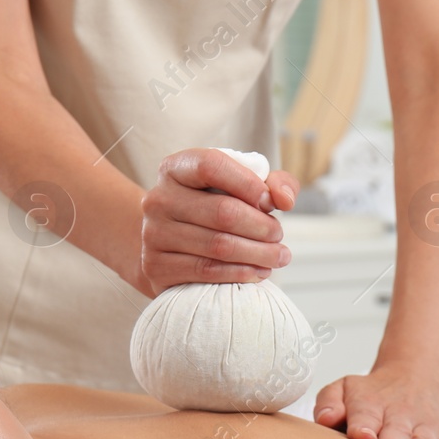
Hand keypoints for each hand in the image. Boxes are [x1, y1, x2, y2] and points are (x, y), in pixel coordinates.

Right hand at [139, 147, 299, 294]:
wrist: (171, 245)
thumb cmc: (214, 209)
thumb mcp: (242, 187)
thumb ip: (273, 183)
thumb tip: (284, 200)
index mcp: (175, 168)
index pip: (212, 166)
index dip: (249, 184)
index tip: (271, 202)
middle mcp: (158, 199)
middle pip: (222, 212)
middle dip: (262, 226)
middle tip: (279, 235)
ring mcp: (153, 234)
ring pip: (219, 245)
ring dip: (259, 254)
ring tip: (279, 256)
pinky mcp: (156, 267)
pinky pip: (207, 271)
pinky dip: (241, 273)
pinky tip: (259, 272)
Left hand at [313, 362, 438, 438]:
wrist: (418, 375)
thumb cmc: (371, 395)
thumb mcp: (345, 389)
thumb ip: (329, 402)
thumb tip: (324, 420)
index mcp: (370, 402)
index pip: (366, 412)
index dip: (364, 425)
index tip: (362, 437)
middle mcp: (400, 414)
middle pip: (397, 430)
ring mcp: (425, 427)